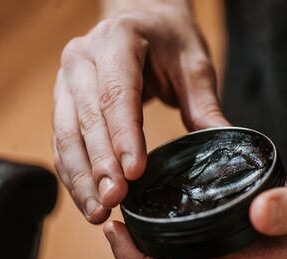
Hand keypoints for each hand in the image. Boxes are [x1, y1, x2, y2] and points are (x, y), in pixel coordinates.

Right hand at [53, 0, 228, 223]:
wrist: (141, 19)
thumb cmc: (168, 38)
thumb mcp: (194, 65)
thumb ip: (205, 105)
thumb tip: (224, 146)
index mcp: (117, 40)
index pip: (117, 93)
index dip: (124, 135)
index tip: (133, 173)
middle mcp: (82, 58)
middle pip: (86, 118)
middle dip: (100, 165)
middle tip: (114, 200)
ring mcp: (67, 80)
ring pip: (66, 134)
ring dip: (81, 177)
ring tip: (98, 210)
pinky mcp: (65, 102)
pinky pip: (62, 141)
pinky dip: (73, 172)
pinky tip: (86, 198)